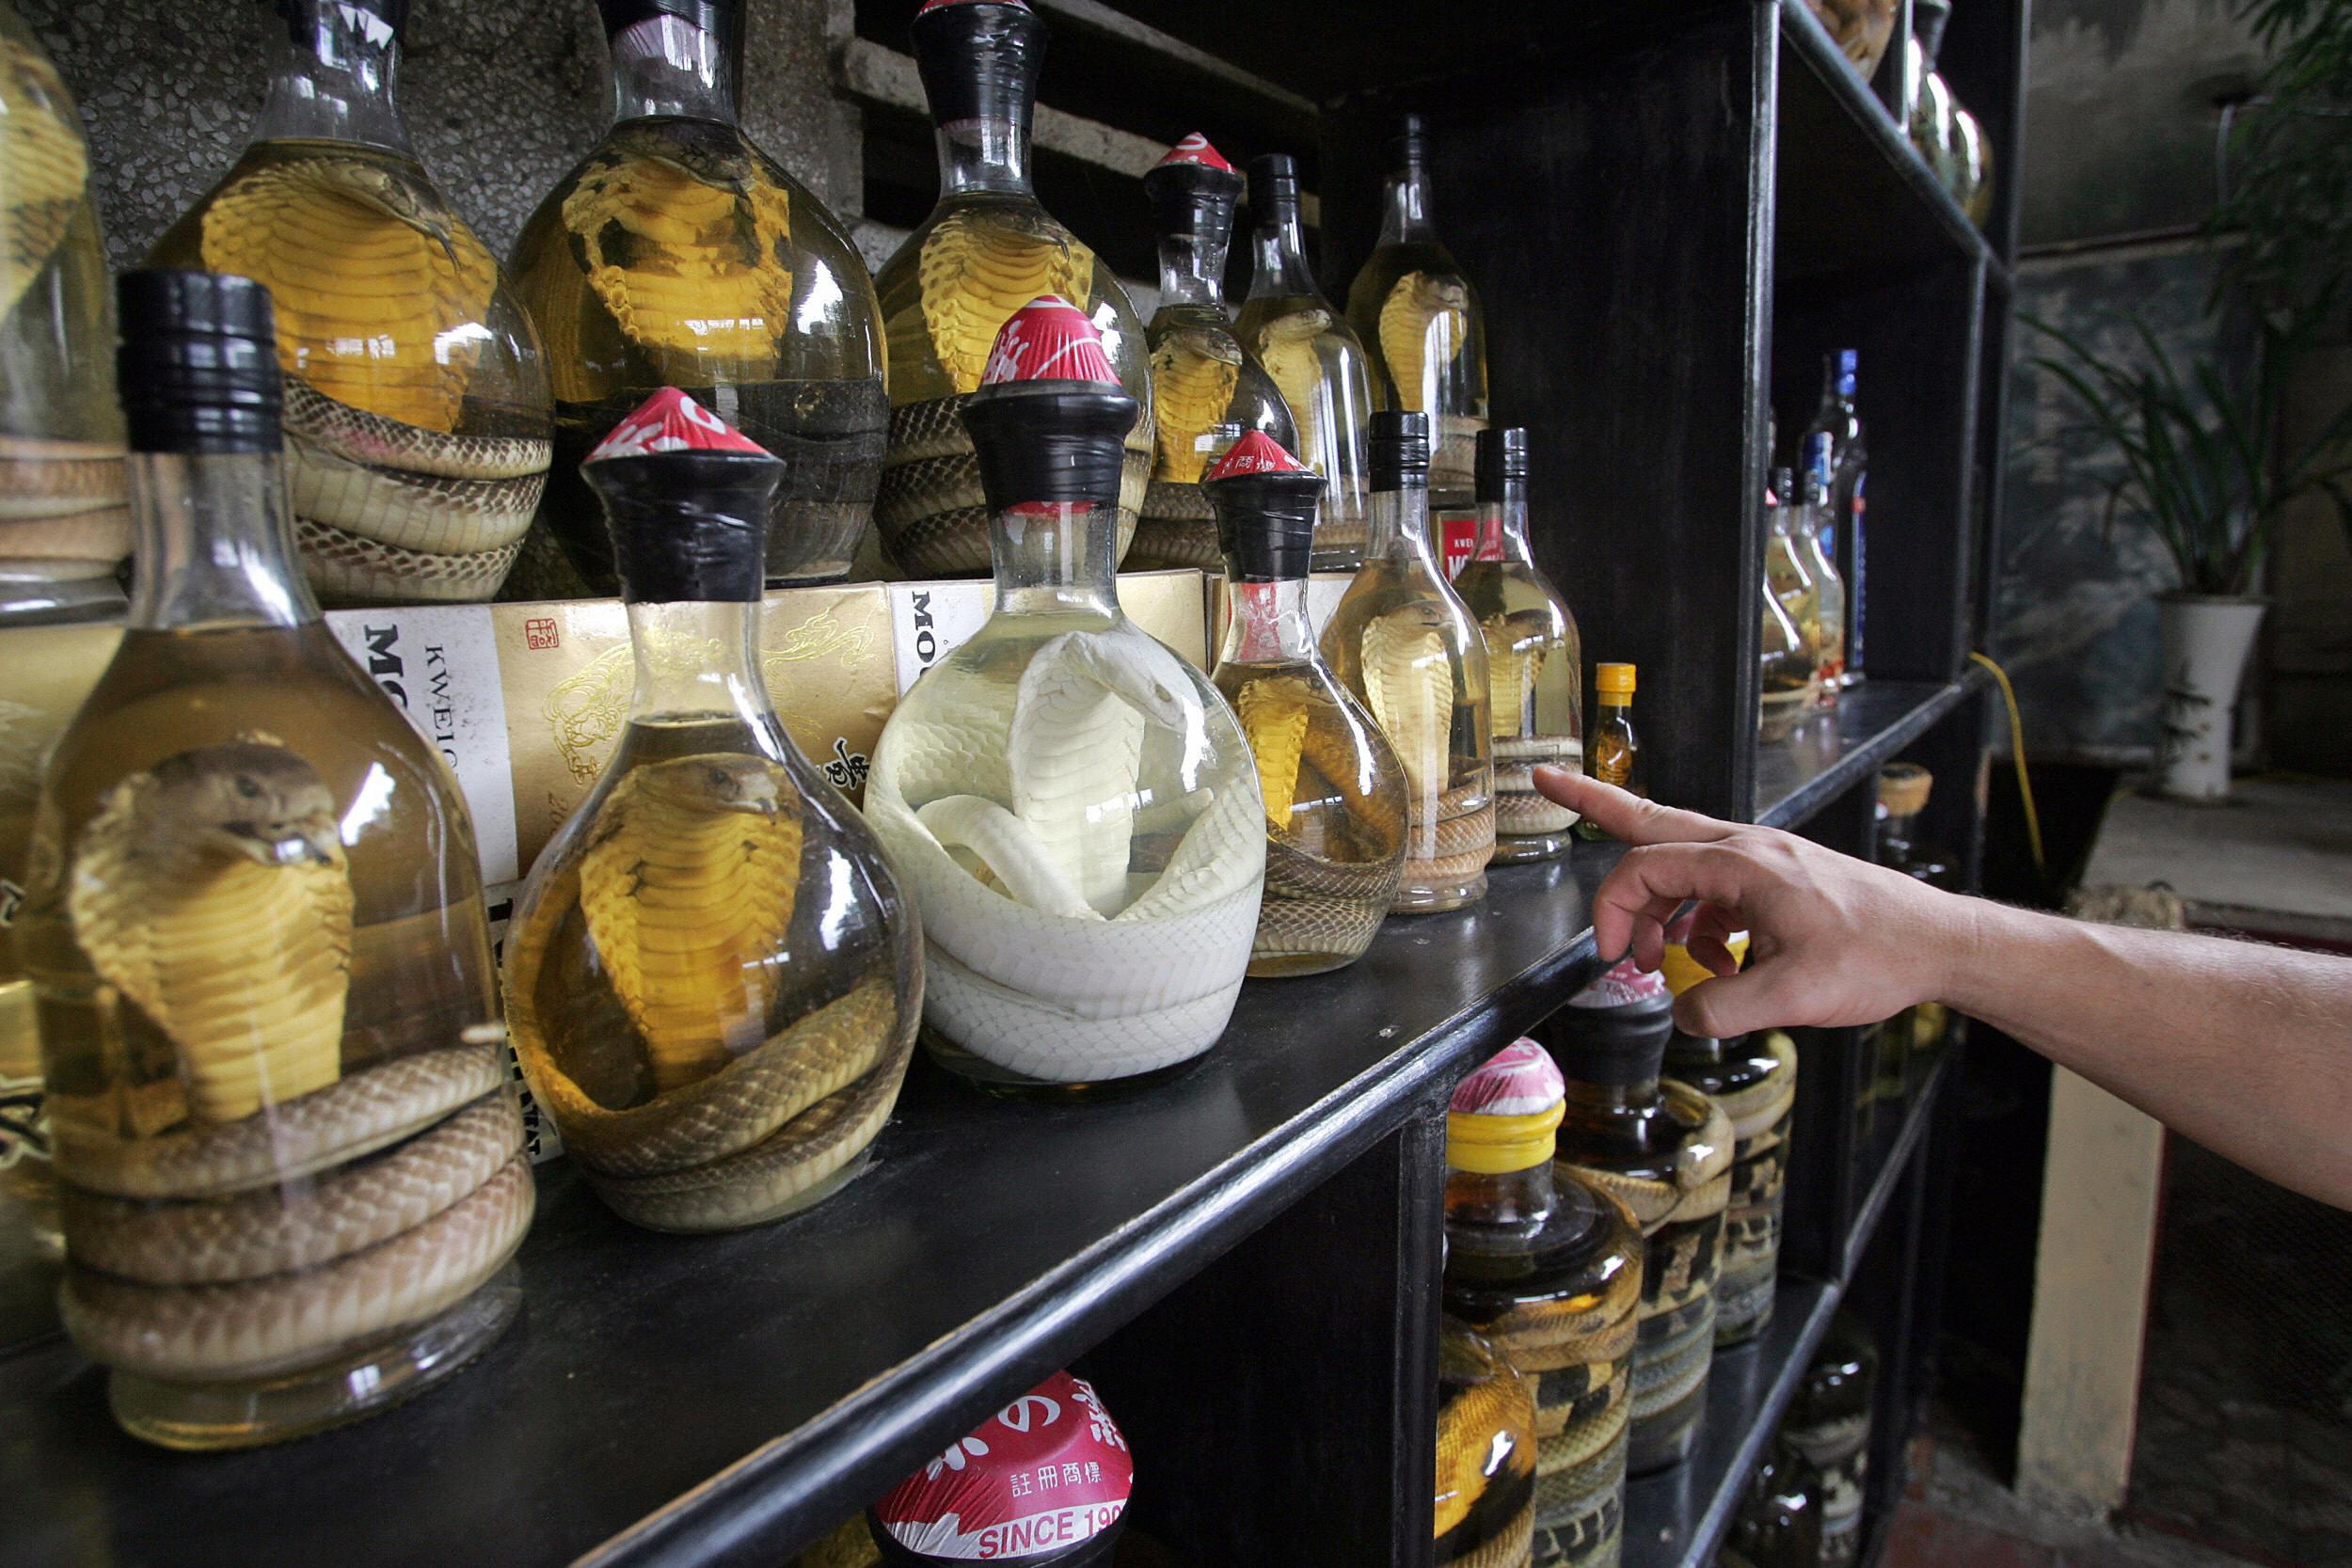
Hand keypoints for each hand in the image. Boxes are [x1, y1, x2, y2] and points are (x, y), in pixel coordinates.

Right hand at [1534, 766, 1973, 1038]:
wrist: (1938, 942)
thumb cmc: (1879, 954)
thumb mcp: (1794, 996)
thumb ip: (1722, 1009)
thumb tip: (1680, 1015)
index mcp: (1743, 864)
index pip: (1647, 870)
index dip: (1615, 913)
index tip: (1615, 960)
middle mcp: (1748, 849)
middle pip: (1653, 821)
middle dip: (1595, 802)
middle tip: (1547, 779)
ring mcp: (1764, 862)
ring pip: (1683, 863)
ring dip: (1657, 907)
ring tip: (1653, 961)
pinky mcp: (1780, 881)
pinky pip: (1715, 891)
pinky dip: (1699, 925)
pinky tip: (1717, 968)